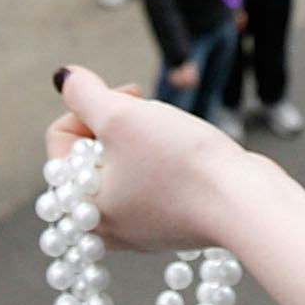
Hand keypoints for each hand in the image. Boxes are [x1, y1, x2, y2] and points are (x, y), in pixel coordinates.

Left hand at [48, 68, 266, 254]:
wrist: (245, 203)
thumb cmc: (181, 164)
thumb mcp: (121, 116)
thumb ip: (83, 93)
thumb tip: (63, 77)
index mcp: (83, 207)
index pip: (60, 140)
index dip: (88, 106)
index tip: (128, 96)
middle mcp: (107, 227)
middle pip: (90, 155)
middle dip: (114, 124)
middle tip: (144, 112)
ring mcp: (141, 228)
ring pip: (123, 166)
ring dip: (139, 139)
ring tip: (168, 133)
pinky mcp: (172, 222)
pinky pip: (152, 182)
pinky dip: (162, 161)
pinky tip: (187, 155)